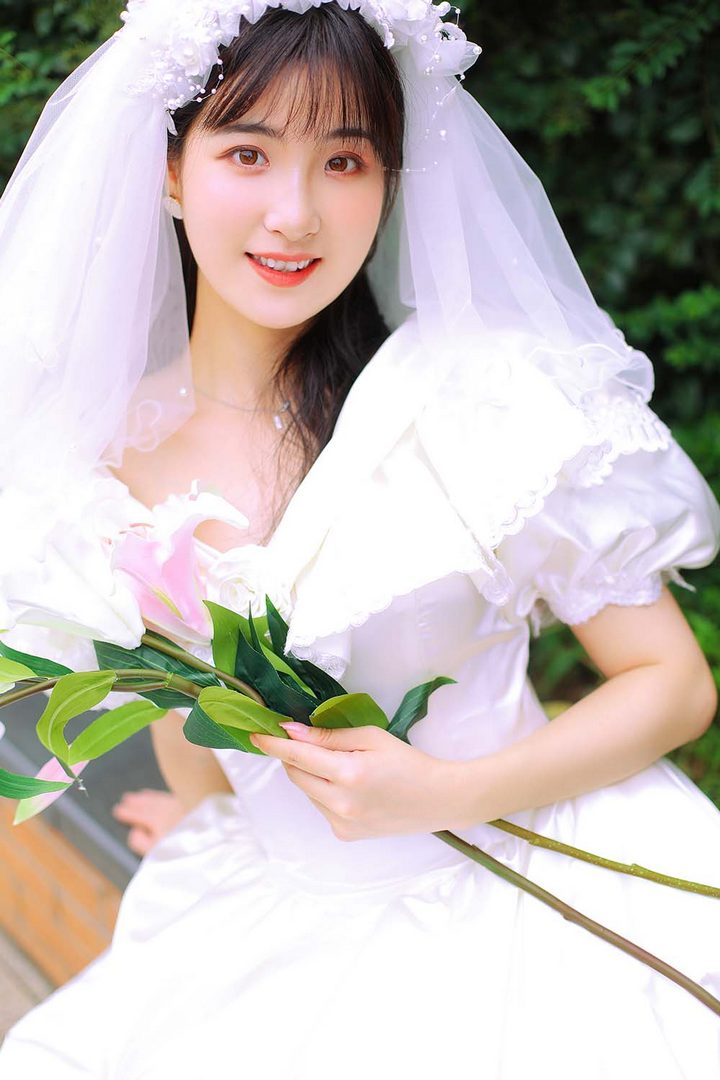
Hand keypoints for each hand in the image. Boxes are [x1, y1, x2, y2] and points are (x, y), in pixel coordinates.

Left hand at [249, 722, 463, 841]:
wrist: (437, 800)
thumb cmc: (408, 761)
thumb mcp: (372, 737)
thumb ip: (329, 736)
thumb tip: (293, 731)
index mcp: (348, 773)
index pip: (297, 755)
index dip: (273, 743)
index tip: (256, 732)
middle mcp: (339, 803)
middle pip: (296, 774)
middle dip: (293, 755)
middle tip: (302, 739)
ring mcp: (341, 823)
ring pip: (307, 791)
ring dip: (310, 774)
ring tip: (340, 765)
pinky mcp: (344, 835)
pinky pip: (320, 806)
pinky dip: (324, 792)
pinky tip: (350, 787)